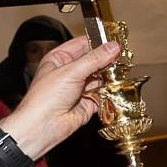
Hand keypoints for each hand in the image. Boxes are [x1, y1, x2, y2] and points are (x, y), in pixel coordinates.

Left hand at [0, 36, 120, 160]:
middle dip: (107, 60)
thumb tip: (112, 47)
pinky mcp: (88, 103)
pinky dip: (110, 91)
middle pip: (94, 61)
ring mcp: (79, 88)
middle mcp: (69, 73)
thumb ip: (95, 59)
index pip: (82, 44)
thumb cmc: (45, 98)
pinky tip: (116, 86)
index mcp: (59, 59)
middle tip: (123, 56)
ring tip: (121, 71)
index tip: (114, 39)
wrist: (44, 126)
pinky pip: (104, 94)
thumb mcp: (71, 71)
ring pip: (100, 77)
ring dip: (110, 76)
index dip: (97, 41)